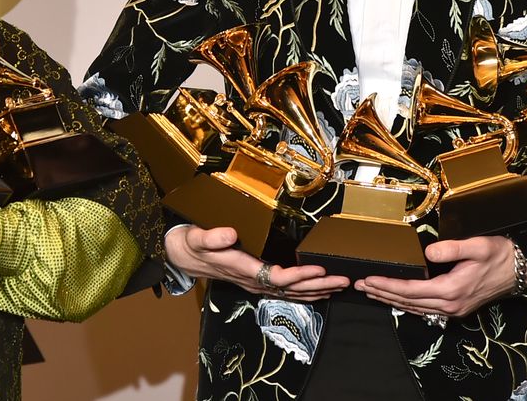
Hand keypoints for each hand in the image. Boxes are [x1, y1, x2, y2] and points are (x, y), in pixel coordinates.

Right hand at [165, 225, 348, 301]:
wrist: (181, 256)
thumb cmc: (191, 244)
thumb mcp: (196, 237)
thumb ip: (211, 237)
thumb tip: (229, 234)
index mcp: (243, 270)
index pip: (277, 277)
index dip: (300, 275)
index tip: (319, 269)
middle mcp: (253, 281)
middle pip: (291, 289)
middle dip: (319, 285)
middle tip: (344, 280)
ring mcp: (256, 284)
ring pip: (292, 293)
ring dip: (317, 290)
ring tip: (340, 286)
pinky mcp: (257, 281)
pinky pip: (286, 291)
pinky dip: (305, 291)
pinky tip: (319, 290)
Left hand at [355, 235, 520, 318]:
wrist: (520, 271)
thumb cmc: (499, 255)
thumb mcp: (477, 246)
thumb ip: (452, 249)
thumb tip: (427, 252)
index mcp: (451, 289)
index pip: (410, 290)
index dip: (387, 285)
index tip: (368, 279)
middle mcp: (450, 304)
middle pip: (408, 302)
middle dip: (382, 293)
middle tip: (359, 286)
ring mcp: (453, 309)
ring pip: (414, 307)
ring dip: (390, 300)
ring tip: (371, 292)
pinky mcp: (456, 308)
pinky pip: (425, 309)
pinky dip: (406, 304)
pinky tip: (396, 299)